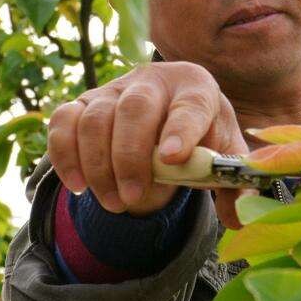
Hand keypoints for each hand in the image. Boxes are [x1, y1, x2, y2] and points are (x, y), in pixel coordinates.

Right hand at [46, 62, 247, 226]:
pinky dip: (65, 156)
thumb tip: (238, 219)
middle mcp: (153, 80)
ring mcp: (113, 89)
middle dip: (131, 157)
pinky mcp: (82, 103)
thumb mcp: (224, 152)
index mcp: (196, 86)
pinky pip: (62, 122)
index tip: (174, 159)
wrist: (168, 114)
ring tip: (115, 203)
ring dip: (99, 166)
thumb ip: (234, 182)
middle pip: (134, 110)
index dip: (181, 130)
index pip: (190, 104)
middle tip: (133, 198)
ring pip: (94, 118)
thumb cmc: (200, 135)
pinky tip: (79, 187)